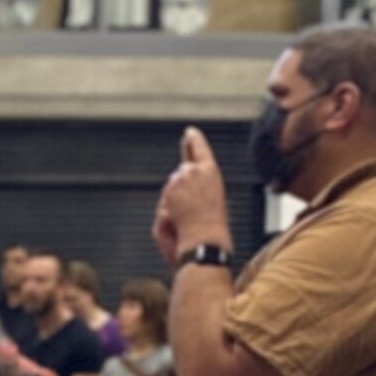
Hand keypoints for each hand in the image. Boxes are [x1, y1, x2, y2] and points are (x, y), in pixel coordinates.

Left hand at [153, 127, 233, 260]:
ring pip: (170, 191)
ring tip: (188, 220)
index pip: (200, 149)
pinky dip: (168, 214)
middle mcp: (195, 170)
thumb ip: (193, 190)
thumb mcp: (209, 202)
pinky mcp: (169, 191)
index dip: (193, 140)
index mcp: (211, 173)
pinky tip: (179, 221)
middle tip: (190, 212)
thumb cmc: (211, 231)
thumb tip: (175, 191)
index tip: (189, 132)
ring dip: (175, 206)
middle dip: (181, 191)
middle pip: (180, 175)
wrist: (206, 243)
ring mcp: (180, 179)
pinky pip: (164, 204)